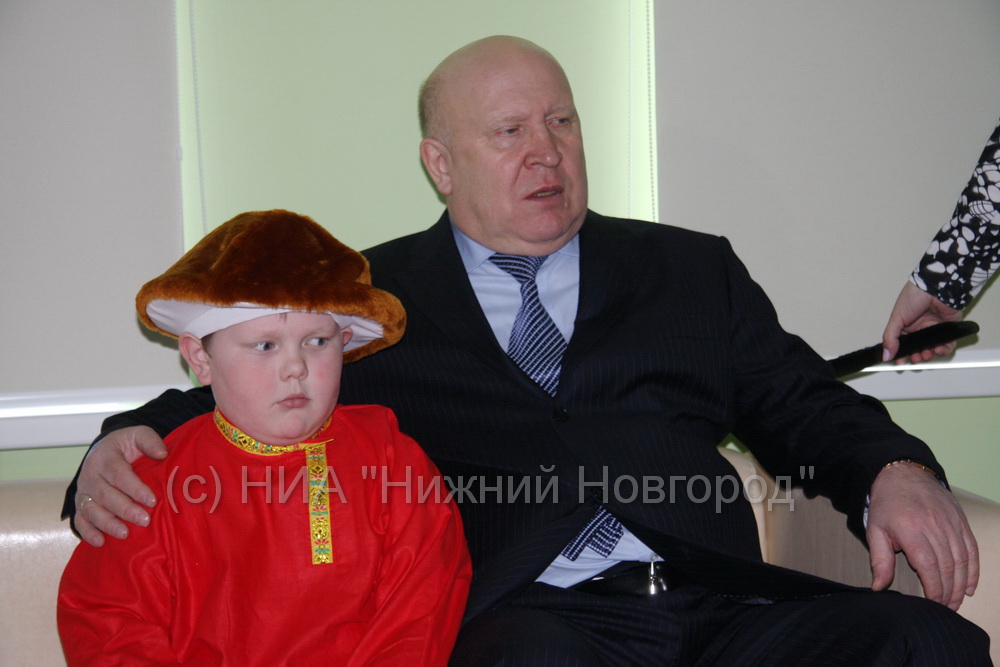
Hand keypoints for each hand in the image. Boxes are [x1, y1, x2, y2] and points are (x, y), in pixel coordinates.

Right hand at [74, 426, 167, 546]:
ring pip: (92, 510)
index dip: (135, 488)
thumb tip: (162, 454)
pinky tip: (101, 542)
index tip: (152, 501)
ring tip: (125, 533)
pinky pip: (80, 520)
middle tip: (145, 520)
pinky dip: (88, 532)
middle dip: (125, 509)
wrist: (104, 450)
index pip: (119, 474)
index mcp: (105, 457)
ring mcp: (83, 491)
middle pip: (106, 495)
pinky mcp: (80, 505)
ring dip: (107, 523)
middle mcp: (90, 475)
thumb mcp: (138, 435)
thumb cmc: (125, 445)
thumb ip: (150, 441)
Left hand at [866, 461, 978, 609]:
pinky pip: (971, 549)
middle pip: (948, 566)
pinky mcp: (960, 521)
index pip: (929, 566)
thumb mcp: (875, 530)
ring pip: (962, 560)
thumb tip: (878, 587)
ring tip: (957, 601)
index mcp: (911, 530)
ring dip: (962, 585)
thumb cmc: (886, 504)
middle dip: (949, 592)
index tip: (933, 604)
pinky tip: (970, 585)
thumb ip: (879, 561)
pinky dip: (973, 569)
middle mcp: (934, 527)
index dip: (934, 589)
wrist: (902, 474)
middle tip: (946, 608)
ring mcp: (950, 523)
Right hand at [881, 282, 962, 363]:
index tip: (900, 362)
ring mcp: (934, 330)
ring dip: (929, 355)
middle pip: (918, 349)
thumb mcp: (897, 317)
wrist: (936, 288)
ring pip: (932, 349)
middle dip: (916, 356)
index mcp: (906, 326)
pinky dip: (944, 350)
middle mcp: (920, 329)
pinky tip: (939, 349)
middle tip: (916, 357)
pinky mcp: (948, 330)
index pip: (903, 345)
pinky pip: (947, 344)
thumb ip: (890, 337)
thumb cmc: (915, 296)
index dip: (902, 354)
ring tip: (927, 353)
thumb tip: (886, 354)